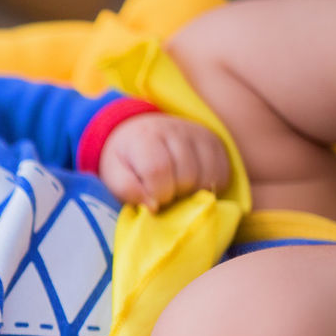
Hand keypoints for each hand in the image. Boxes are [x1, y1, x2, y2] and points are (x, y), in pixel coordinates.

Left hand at [98, 113, 229, 210]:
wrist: (140, 132)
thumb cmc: (126, 160)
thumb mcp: (114, 174)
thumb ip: (126, 190)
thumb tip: (152, 207)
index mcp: (146, 135)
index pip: (158, 169)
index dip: (156, 193)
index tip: (151, 199)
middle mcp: (176, 128)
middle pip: (186, 176)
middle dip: (174, 195)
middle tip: (162, 194)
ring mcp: (199, 133)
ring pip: (206, 177)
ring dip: (191, 193)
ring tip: (175, 189)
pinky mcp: (215, 142)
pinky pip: (221, 175)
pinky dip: (207, 188)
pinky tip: (191, 185)